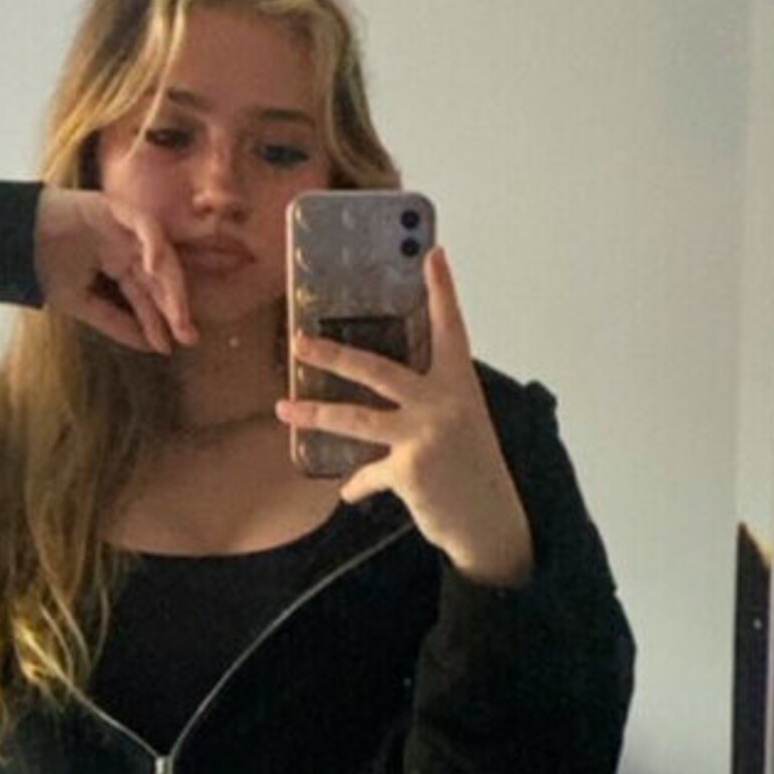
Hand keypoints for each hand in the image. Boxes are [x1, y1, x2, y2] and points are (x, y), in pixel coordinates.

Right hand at [33, 187, 196, 354]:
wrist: (12, 242)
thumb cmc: (42, 267)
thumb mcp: (82, 303)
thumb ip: (116, 323)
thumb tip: (151, 347)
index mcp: (120, 265)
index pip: (146, 295)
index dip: (158, 321)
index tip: (168, 348)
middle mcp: (127, 246)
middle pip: (160, 278)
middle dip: (175, 307)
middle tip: (188, 336)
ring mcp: (124, 227)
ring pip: (160, 254)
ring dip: (171, 284)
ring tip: (178, 313)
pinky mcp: (116, 208)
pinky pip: (145, 226)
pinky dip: (154, 244)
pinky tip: (154, 268)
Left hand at [276, 247, 534, 586]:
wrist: (489, 519)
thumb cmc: (472, 467)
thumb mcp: (460, 422)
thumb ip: (428, 402)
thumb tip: (385, 388)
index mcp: (459, 384)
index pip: (451, 328)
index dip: (443, 291)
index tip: (432, 254)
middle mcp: (443, 402)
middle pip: (377, 369)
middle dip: (333, 354)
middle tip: (299, 341)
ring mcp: (424, 435)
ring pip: (356, 419)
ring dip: (315, 413)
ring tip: (284, 408)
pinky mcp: (408, 470)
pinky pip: (367, 473)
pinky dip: (356, 484)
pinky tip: (348, 491)